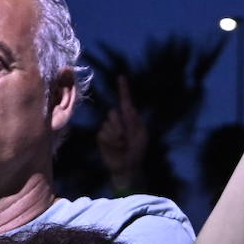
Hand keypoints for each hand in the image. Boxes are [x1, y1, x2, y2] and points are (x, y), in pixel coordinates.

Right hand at [97, 76, 146, 193]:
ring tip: (122, 145)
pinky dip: (111, 141)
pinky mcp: (102, 137)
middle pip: (113, 113)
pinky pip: (103, 133)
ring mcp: (108, 128)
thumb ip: (135, 121)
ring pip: (107, 124)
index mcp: (130, 118)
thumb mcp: (141, 135)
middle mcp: (118, 121)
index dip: (123, 89)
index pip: (125, 101)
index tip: (121, 77)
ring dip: (116, 136)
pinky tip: (116, 148)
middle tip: (126, 138)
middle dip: (119, 126)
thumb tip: (129, 108)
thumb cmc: (137, 151)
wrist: (128, 166)